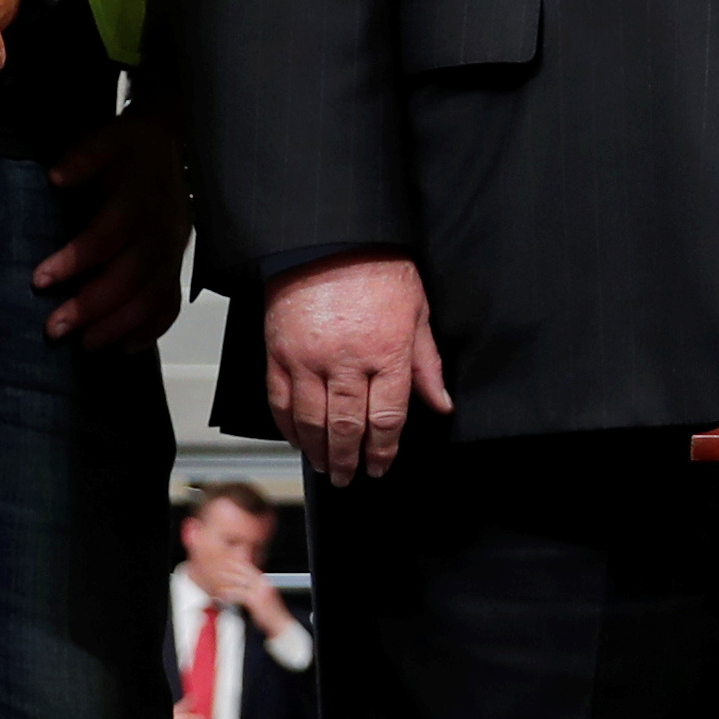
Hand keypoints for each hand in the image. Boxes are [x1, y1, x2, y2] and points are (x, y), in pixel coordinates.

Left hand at [36, 108, 194, 349]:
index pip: (107, 237)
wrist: (175, 145)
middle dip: (93, 306)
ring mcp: (172, 253)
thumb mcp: (107, 139)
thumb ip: (83, 157)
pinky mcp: (177, 265)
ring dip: (119, 325)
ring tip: (85, 344)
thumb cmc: (132, 148)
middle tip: (55, 329)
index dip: (76, 261)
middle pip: (130, 277)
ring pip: (151, 297)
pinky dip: (152, 328)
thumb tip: (57, 178)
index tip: (39, 280)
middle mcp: (160, 232)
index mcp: (139, 202)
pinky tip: (126, 347)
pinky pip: (170, 303)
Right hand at [266, 250, 451, 483]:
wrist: (328, 239)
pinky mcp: (277, 352)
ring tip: (326, 467)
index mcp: (386, 351)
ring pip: (311, 420)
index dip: (384, 450)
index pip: (387, 417)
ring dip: (319, 450)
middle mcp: (346, 360)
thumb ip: (427, 364)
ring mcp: (307, 358)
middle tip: (351, 478)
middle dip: (350, 459)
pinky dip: (287, 426)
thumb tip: (441, 405)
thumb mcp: (417, 312)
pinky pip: (279, 400)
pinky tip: (297, 440)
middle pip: (347, 426)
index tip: (381, 466)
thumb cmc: (377, 269)